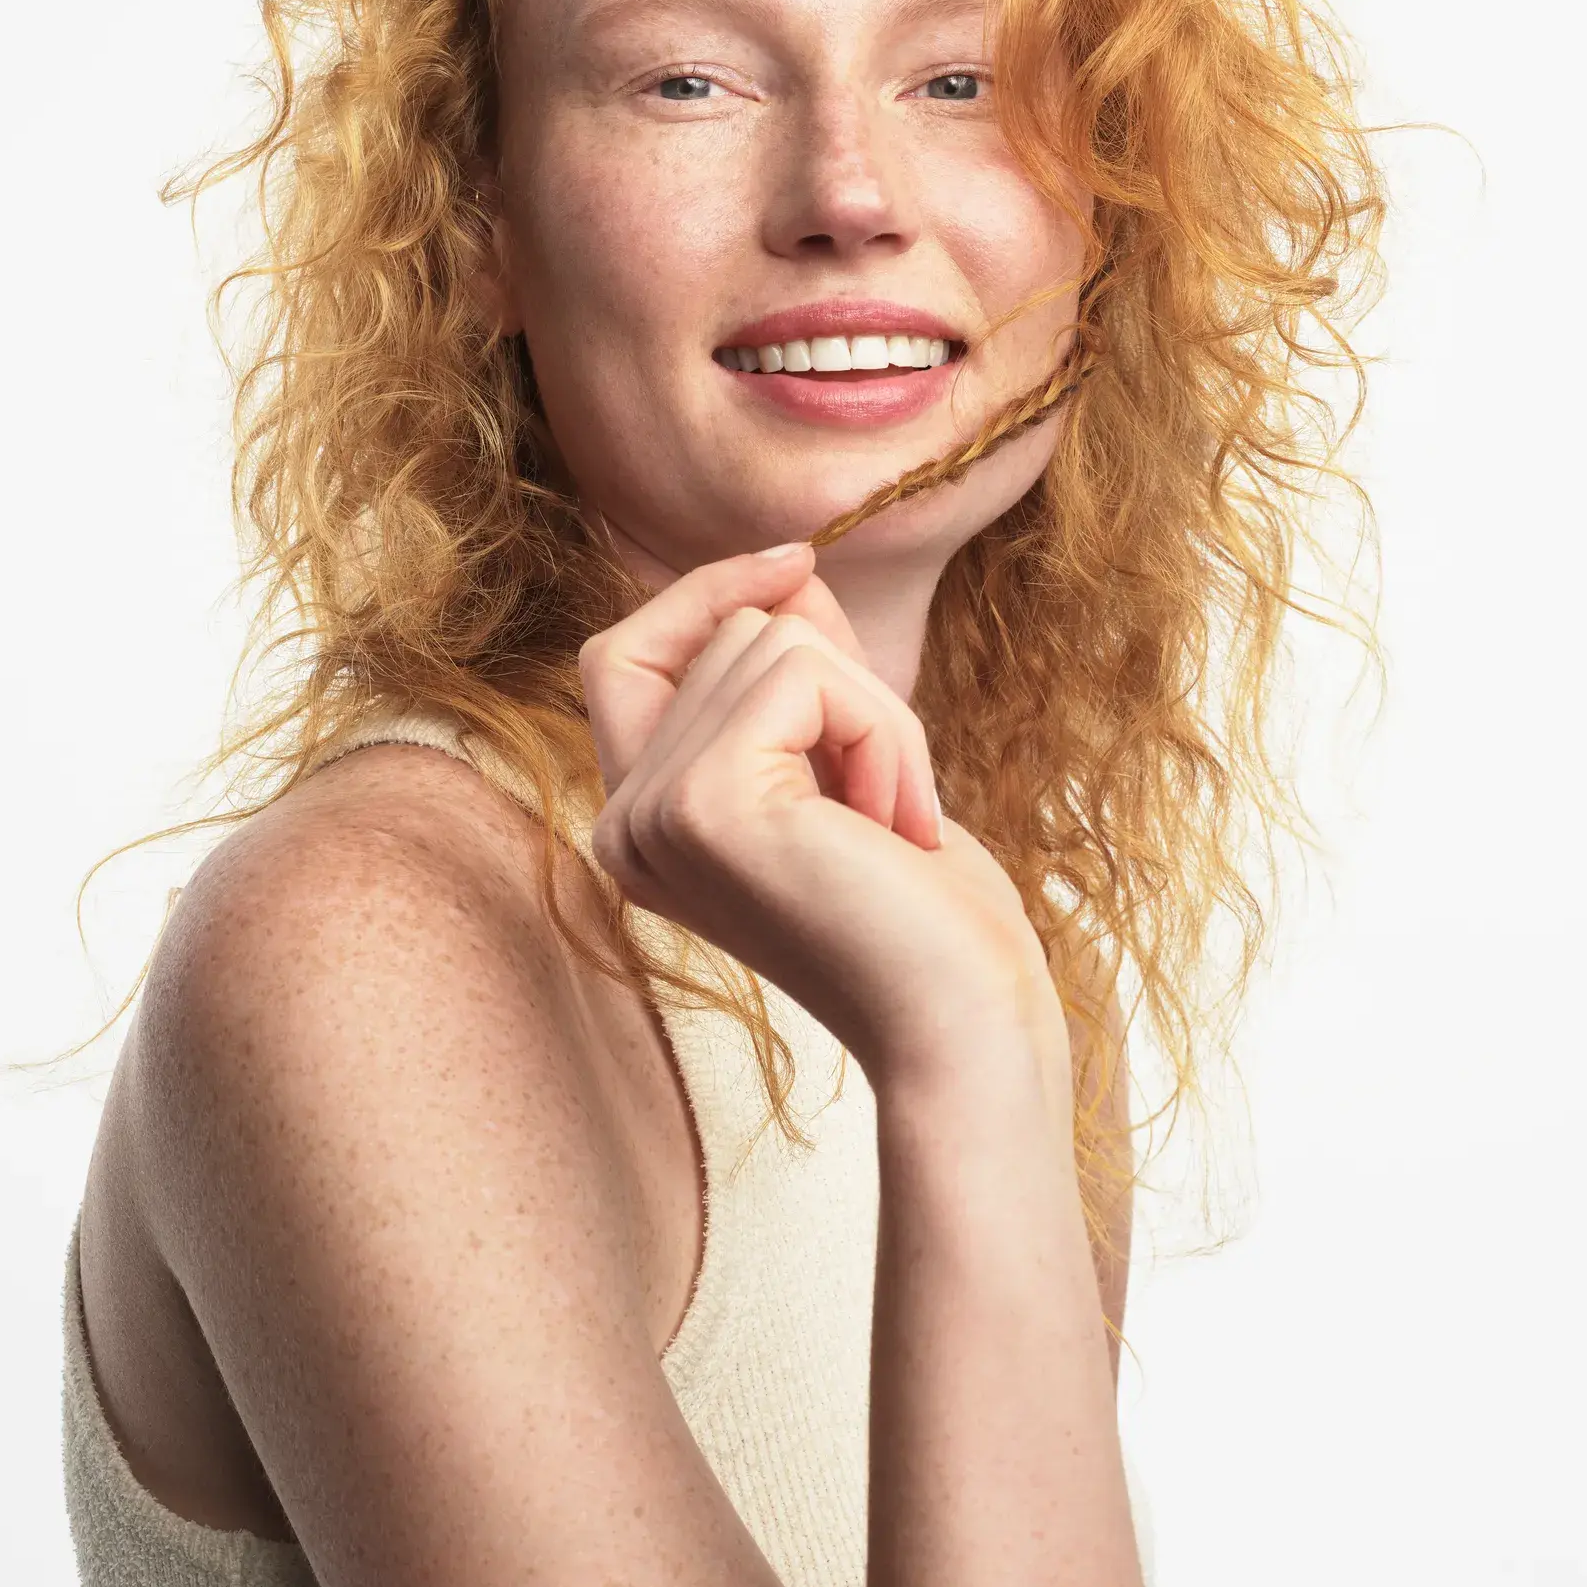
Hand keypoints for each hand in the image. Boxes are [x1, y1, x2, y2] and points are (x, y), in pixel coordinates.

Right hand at [581, 545, 1058, 1082]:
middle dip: (843, 681)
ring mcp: (652, 815)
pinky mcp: (703, 803)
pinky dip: (881, 726)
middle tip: (890, 799)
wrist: (965, 1022)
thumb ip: (798, 671)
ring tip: (893, 819)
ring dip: (874, 711)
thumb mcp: (846, 762)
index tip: (798, 564)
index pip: (621, 655)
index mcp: (642, 825)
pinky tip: (896, 822)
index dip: (701, 595)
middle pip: (721, 633)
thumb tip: (786, 572)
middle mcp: (623, 824)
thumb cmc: (923, 912)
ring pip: (770, 637)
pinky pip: (802, 670)